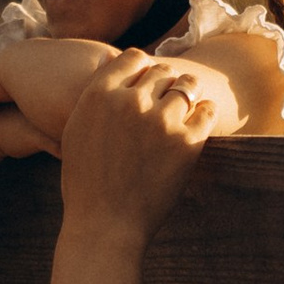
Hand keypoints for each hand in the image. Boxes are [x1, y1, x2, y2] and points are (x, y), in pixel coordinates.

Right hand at [56, 50, 215, 237]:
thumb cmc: (86, 184)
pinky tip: (197, 125)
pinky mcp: (187, 142)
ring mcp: (160, 121)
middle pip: (162, 71)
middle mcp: (130, 102)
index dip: (143, 69)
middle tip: (166, 103)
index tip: (146, 86)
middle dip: (167, 84)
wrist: (105, 226)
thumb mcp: (76, 132)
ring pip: (187, 86)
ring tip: (184, 111)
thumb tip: (120, 74)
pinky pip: (206, 111)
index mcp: (99, 95)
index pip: (134, 57)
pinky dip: (204, 115)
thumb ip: (97, 98)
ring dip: (189, 95)